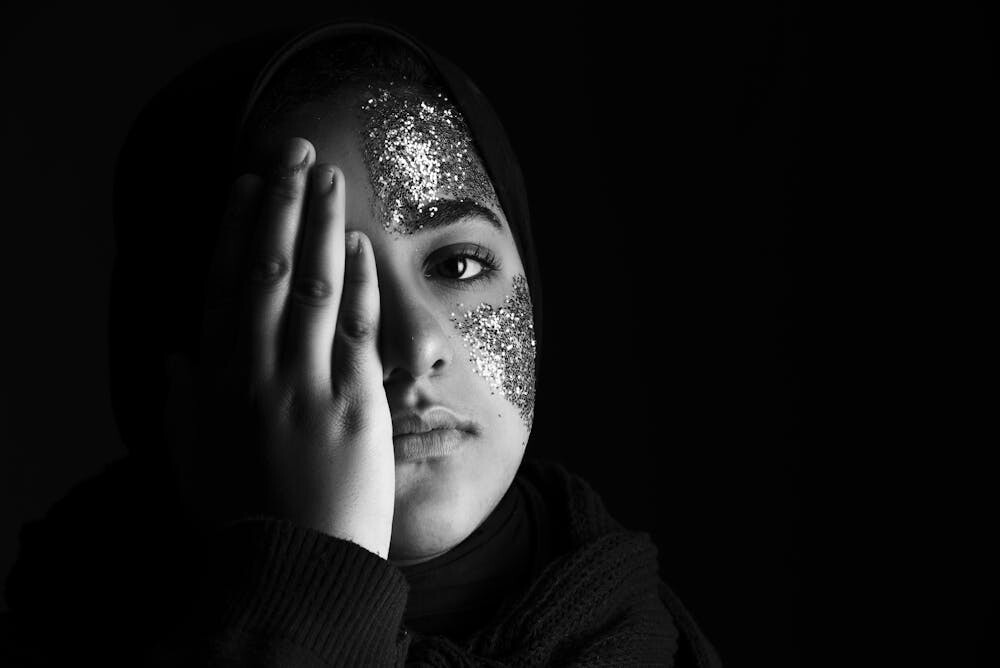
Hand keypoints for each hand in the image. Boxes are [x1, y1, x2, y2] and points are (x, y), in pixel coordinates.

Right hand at [164, 137, 394, 558]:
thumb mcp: (190, 464)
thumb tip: (173, 356)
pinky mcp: (357, 404)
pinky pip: (358, 329)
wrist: (293, 573)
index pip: (221, 283)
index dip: (234, 226)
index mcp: (216, 380)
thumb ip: (178, 406)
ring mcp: (308, 383)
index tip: (245, 182)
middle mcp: (258, 370)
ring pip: (314, 285)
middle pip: (267, 269)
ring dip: (321, 223)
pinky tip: (362, 241)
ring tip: (328, 174)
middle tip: (293, 150)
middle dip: (280, 204)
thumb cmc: (240, 520)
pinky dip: (361, 281)